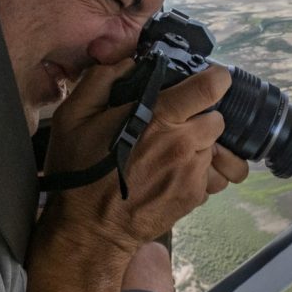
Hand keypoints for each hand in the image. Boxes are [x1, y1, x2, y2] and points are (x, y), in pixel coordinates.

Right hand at [42, 59, 248, 252]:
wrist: (90, 230)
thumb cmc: (79, 173)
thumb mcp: (74, 117)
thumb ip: (103, 79)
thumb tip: (131, 61)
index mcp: (158, 118)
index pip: (210, 87)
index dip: (215, 79)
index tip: (210, 79)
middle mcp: (183, 144)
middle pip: (217, 118)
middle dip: (201, 116)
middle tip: (176, 123)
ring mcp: (193, 173)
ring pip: (216, 147)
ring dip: (200, 146)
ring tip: (171, 153)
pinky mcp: (196, 195)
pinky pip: (211, 174)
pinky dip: (198, 171)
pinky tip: (172, 174)